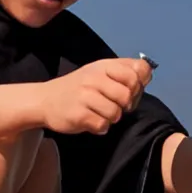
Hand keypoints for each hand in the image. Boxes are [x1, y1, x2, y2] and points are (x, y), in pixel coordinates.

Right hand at [38, 57, 152, 134]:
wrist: (44, 100)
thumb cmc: (80, 87)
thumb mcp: (101, 72)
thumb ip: (124, 72)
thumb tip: (147, 75)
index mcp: (104, 65)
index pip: (138, 70)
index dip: (139, 84)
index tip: (131, 90)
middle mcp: (94, 77)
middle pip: (128, 94)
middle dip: (126, 105)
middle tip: (116, 106)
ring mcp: (85, 95)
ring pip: (116, 112)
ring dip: (112, 118)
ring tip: (101, 113)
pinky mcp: (78, 114)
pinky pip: (102, 125)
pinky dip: (100, 127)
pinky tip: (91, 121)